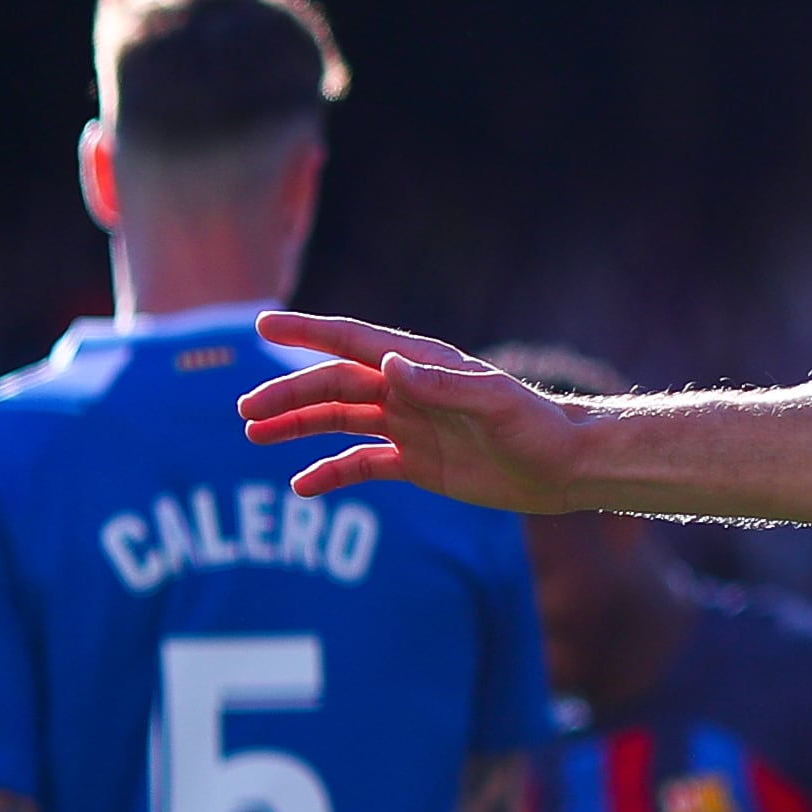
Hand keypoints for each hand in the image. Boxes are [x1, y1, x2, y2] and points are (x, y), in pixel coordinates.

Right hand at [240, 316, 595, 508]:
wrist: (565, 469)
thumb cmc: (538, 428)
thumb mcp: (494, 405)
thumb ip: (442, 385)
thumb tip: (388, 366)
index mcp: (422, 365)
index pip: (353, 342)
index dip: (308, 332)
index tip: (263, 326)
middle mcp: (408, 390)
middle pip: (333, 386)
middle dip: (288, 394)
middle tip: (245, 411)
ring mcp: (408, 425)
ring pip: (337, 421)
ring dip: (296, 425)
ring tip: (254, 435)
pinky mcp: (415, 463)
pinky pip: (361, 464)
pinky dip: (330, 473)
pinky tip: (301, 486)